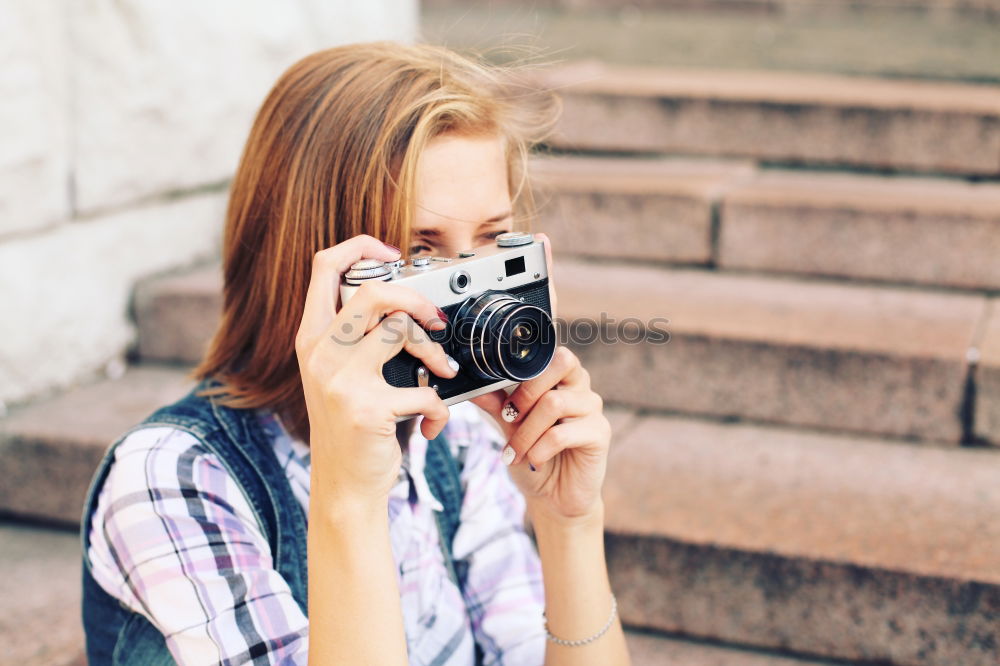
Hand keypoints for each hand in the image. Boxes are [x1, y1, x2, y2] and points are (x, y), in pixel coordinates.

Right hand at [294, 235, 457, 509]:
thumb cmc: (350, 427)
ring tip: (443, 372)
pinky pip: (425, 391)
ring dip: (436, 352)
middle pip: (371, 291)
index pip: (323, 266)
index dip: (361, 246)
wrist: (344, 487)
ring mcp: (341, 380)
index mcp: (311, 337)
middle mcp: (320, 353)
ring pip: (401, 330)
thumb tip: (401, 296)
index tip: (392, 253)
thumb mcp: (337, 373)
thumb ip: (355, 335)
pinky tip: (432, 423)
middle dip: (415, 297)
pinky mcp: (367, 409)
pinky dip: (440, 410)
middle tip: (435, 319)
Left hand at [472, 346, 610, 524]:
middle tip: (509, 416)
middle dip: (527, 391)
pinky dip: (539, 449)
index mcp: (560, 378)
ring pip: (553, 403)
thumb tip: (474, 387)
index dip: (522, 369)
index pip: (548, 353)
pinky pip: (561, 433)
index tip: (503, 398)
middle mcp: (580, 387)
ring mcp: (593, 408)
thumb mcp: (509, 428)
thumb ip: (497, 405)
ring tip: (514, 452)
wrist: (553, 498)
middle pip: (562, 362)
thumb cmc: (533, 457)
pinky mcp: (600, 433)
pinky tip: (534, 461)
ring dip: (526, 432)